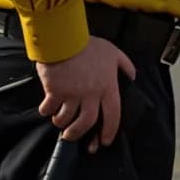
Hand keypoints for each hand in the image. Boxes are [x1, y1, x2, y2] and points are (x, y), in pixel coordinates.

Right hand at [36, 36, 135, 152]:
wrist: (63, 38)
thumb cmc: (87, 44)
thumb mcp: (113, 52)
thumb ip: (125, 66)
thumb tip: (132, 77)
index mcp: (107, 86)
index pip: (112, 115)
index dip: (109, 131)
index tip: (104, 140)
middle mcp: (91, 94)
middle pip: (86, 123)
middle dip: (79, 134)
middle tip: (73, 136)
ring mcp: (72, 94)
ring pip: (66, 119)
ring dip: (61, 122)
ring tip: (59, 120)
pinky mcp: (54, 92)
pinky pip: (49, 109)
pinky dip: (46, 111)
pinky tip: (47, 108)